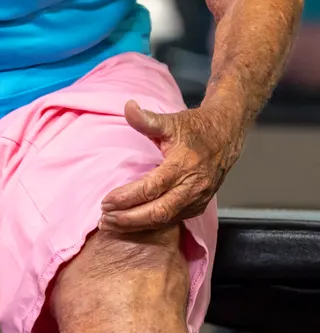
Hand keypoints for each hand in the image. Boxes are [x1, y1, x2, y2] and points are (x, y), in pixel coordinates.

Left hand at [101, 100, 245, 231]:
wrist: (228, 133)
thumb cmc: (197, 127)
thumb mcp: (172, 121)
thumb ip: (147, 119)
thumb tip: (128, 107)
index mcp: (184, 165)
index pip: (151, 188)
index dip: (126, 198)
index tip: (105, 201)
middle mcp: (193, 185)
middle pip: (157, 212)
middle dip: (127, 219)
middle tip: (104, 219)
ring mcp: (197, 198)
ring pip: (163, 220)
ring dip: (135, 225)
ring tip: (111, 224)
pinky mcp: (198, 205)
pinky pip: (171, 221)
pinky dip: (149, 225)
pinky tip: (130, 224)